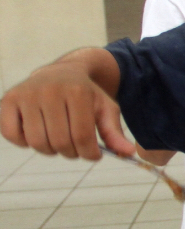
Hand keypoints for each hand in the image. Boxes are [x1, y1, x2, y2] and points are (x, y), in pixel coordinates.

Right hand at [0, 61, 131, 159]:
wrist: (61, 72)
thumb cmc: (86, 95)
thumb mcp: (105, 108)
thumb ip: (114, 132)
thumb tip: (128, 153)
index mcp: (77, 92)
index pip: (82, 136)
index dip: (89, 154)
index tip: (94, 155)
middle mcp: (49, 91)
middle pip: (60, 142)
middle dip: (71, 153)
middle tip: (76, 148)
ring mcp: (26, 94)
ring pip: (37, 142)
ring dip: (50, 151)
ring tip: (59, 142)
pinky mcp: (8, 100)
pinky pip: (12, 134)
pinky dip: (24, 143)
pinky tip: (38, 135)